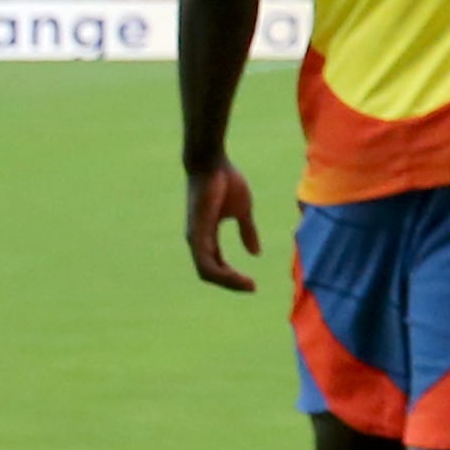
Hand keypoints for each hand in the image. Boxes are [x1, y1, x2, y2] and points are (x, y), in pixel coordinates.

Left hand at [184, 161, 264, 293]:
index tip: (253, 283)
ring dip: (228, 282)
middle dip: (231, 284)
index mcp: (207, 236)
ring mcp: (194, 238)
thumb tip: (255, 253)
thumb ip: (247, 231)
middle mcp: (197, 241)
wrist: (212, 161)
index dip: (233, 277)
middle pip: (210, 274)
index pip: (216, 265)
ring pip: (207, 273)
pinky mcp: (196, 234)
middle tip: (251, 287)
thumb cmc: (225, 181)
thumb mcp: (242, 210)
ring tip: (247, 285)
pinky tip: (237, 276)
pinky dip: (222, 274)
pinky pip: (206, 264)